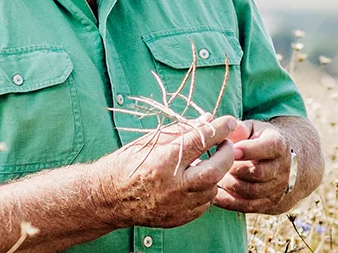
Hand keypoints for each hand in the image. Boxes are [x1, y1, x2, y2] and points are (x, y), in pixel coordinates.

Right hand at [91, 115, 247, 228]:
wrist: (108, 198)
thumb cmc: (127, 164)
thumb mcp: (149, 141)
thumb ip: (181, 131)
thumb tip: (208, 119)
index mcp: (163, 160)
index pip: (201, 140)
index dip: (219, 129)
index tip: (230, 122)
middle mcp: (172, 185)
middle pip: (215, 170)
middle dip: (227, 154)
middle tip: (226, 145)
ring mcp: (176, 205)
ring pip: (212, 188)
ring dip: (215, 173)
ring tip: (205, 163)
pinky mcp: (178, 218)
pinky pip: (203, 204)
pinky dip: (205, 191)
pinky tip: (195, 182)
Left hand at [212, 119, 294, 212]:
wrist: (276, 162)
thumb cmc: (256, 140)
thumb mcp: (251, 129)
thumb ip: (240, 129)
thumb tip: (229, 130)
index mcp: (279, 144)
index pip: (269, 147)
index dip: (250, 150)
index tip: (231, 150)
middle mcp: (282, 167)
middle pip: (257, 172)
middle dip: (234, 169)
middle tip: (216, 165)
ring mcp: (277, 187)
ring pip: (251, 191)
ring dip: (229, 185)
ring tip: (214, 177)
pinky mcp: (269, 202)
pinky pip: (247, 206)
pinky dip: (229, 202)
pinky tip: (214, 194)